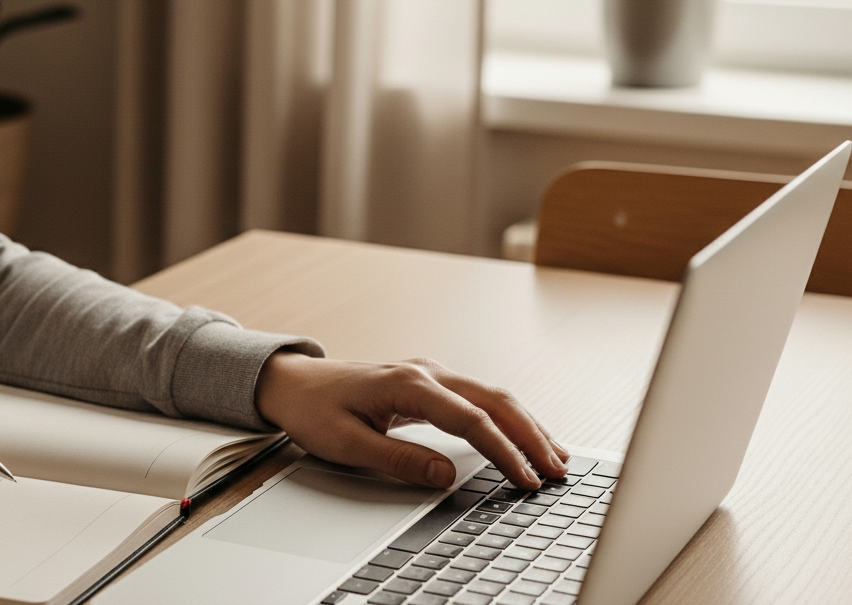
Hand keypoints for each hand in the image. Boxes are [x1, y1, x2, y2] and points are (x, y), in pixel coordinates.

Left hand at [255, 353, 568, 489]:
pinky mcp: (432, 382)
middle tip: (558, 470)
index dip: (503, 451)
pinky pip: (481, 397)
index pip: (471, 419)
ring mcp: (432, 374)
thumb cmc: (315, 410)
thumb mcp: (347, 444)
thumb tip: (446, 476)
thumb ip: (398, 459)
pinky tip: (525, 435)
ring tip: (556, 456)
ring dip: (527, 424)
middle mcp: (427, 373)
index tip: (525, 478)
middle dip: (531, 435)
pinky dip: (509, 417)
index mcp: (408, 384)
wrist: (293, 382)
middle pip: (495, 400)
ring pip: (494, 395)